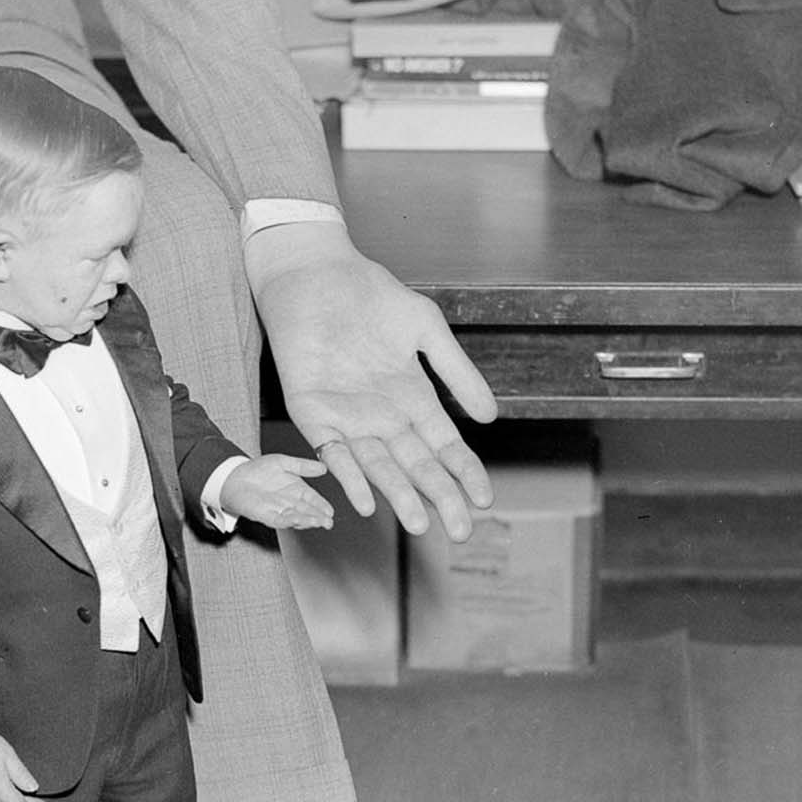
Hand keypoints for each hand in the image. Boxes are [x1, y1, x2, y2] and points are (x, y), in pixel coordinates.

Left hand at [220, 454, 334, 529]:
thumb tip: (323, 468)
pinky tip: (298, 521)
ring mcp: (278, 510)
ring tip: (318, 522)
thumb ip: (302, 466)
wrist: (234, 476)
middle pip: (307, 512)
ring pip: (296, 518)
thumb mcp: (283, 462)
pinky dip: (290, 521)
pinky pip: (280, 520)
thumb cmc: (256, 470)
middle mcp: (289, 502)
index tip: (330, 511)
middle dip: (319, 517)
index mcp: (296, 489)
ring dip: (307, 521)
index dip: (322, 505)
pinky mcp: (266, 515)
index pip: (313, 499)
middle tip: (328, 521)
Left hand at [245, 221, 497, 541]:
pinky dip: (348, 475)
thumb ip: (456, 371)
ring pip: (378, 465)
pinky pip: (331, 450)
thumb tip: (490, 417)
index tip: (485, 499)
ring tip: (420, 523)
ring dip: (399, 495)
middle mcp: (380, 414)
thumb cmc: (370, 295)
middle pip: (415, 465)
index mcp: (411, 397)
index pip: (443, 445)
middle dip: (440, 497)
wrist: (315, 271)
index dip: (464, 472)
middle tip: (461, 530)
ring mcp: (346, 415)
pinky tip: (365, 500)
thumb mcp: (425, 329)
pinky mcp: (311, 410)